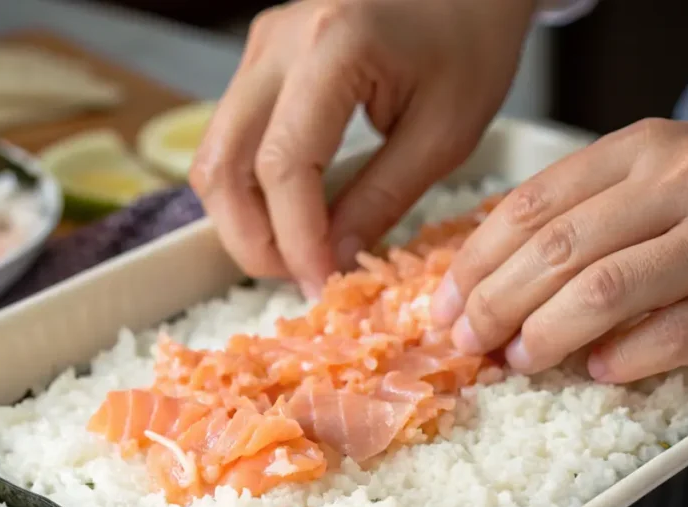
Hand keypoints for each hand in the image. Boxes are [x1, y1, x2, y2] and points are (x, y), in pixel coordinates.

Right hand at [189, 0, 536, 296]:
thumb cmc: (471, 44)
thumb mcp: (444, 133)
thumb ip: (382, 198)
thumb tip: (333, 258)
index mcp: (332, 48)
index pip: (283, 166)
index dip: (296, 239)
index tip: (320, 283)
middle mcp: (278, 42)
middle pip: (223, 163)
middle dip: (251, 239)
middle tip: (298, 277)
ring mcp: (261, 46)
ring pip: (216, 155)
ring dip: (243, 218)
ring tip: (295, 253)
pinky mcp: (260, 59)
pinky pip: (232, 138)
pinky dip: (250, 189)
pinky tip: (290, 216)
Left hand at [431, 119, 687, 382]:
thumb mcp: (654, 171)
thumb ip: (580, 210)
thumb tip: (489, 277)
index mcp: (640, 148)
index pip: (529, 207)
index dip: (474, 264)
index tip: (445, 305)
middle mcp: (681, 182)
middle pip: (555, 252)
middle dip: (494, 306)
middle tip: (469, 342)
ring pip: (604, 293)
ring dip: (546, 336)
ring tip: (520, 360)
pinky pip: (673, 337)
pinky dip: (622, 360)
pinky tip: (597, 370)